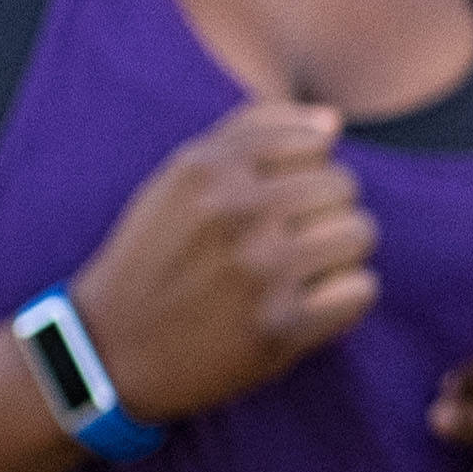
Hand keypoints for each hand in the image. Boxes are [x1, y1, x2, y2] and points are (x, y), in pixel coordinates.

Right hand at [65, 100, 377, 421]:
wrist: (111, 350)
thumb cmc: (155, 256)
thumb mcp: (179, 179)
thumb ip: (250, 133)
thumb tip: (332, 121)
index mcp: (208, 168)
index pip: (315, 141)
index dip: (305, 171)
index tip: (278, 202)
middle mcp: (236, 212)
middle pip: (343, 185)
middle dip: (325, 211)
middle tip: (290, 241)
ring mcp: (261, 270)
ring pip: (359, 232)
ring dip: (340, 253)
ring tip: (303, 270)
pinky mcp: (281, 327)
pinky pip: (361, 289)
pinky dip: (345, 298)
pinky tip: (311, 304)